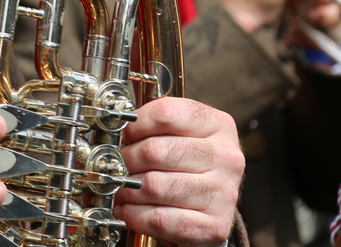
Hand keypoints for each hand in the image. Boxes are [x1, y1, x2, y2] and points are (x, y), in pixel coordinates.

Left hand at [114, 97, 242, 246]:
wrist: (214, 202)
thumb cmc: (190, 161)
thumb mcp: (180, 131)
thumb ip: (152, 124)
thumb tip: (115, 128)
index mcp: (218, 125)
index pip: (165, 114)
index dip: (134, 125)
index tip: (124, 135)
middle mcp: (226, 158)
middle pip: (155, 151)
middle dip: (126, 160)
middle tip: (118, 166)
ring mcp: (223, 193)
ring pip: (154, 186)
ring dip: (128, 190)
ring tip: (122, 189)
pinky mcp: (214, 225)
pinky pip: (160, 219)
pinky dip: (135, 215)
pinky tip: (129, 210)